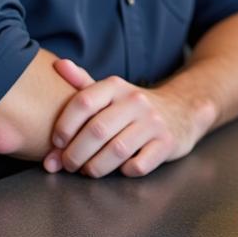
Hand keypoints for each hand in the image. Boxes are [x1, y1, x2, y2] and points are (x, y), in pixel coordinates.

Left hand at [42, 59, 202, 177]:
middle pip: (97, 130)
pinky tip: (120, 168)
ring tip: (88, 170)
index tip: (56, 143)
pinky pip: (140, 164)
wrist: (181, 111)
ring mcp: (153, 122)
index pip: (83, 102)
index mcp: (117, 86)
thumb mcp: (111, 91)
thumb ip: (82, 83)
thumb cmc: (133, 107)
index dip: (64, 126)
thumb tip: (58, 65)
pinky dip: (125, 171)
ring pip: (117, 150)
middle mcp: (136, 101)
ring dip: (95, 167)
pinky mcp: (166, 143)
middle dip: (75, 154)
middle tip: (67, 165)